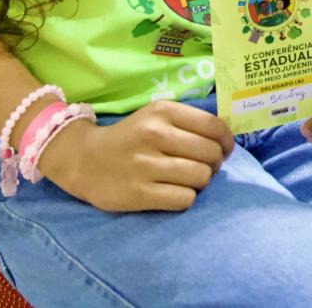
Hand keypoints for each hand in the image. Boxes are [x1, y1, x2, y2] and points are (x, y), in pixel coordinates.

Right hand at [37, 99, 233, 212]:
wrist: (84, 160)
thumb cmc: (130, 138)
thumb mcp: (156, 116)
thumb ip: (189, 122)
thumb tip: (227, 140)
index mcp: (162, 112)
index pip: (214, 127)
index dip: (227, 142)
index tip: (224, 150)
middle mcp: (154, 135)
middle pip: (211, 154)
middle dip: (214, 164)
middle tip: (203, 167)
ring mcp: (145, 165)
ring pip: (201, 177)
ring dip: (200, 182)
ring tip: (187, 180)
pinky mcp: (138, 193)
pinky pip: (184, 199)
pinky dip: (186, 198)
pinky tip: (175, 192)